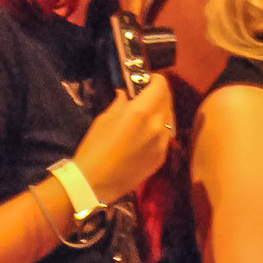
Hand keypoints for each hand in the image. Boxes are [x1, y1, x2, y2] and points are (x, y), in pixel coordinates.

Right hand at [73, 76, 174, 203]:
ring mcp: (162, 144)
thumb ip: (122, 102)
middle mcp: (157, 125)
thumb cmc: (95, 146)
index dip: (153, 79)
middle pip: (167, 100)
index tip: (144, 81)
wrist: (93, 183)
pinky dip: (160, 129)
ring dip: (161, 111)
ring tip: (147, 113)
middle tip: (146, 94)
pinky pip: (166, 137)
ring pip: (169, 118)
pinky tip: (147, 133)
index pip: (161, 84)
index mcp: (143, 111)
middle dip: (158, 93)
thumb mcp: (105, 117)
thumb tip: (127, 95)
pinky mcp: (161, 159)